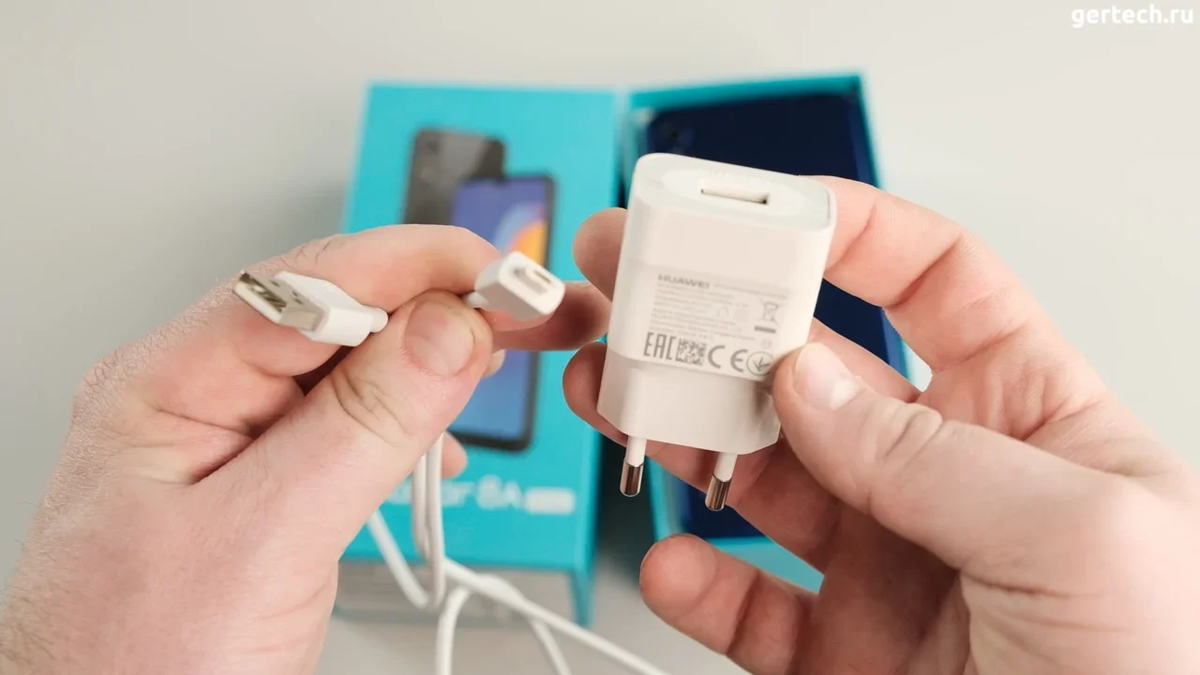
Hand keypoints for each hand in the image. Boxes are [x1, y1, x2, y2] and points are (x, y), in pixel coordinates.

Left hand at [0, 225, 607, 673]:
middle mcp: (199, 397)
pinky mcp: (265, 483)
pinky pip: (348, 420)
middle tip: (540, 310)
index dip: (427, 270)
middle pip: (343, 311)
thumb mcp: (261, 543)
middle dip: (447, 302)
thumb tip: (445, 331)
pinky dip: (410, 415)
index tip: (514, 281)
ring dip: (437, 354)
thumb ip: (359, 428)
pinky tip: (441, 433)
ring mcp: (231, 440)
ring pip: (354, 363)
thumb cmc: (133, 668)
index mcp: (170, 384)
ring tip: (510, 354)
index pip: (316, 286)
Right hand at [564, 178, 1199, 673]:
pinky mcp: (841, 652)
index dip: (849, 231)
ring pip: (757, 476)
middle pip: (811, 372)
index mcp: (1030, 419)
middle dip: (721, 325)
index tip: (761, 213)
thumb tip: (811, 384)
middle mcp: (946, 481)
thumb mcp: (1086, 539)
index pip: (933, 284)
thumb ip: (938, 455)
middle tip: (645, 298)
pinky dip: (695, 581)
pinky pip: (745, 604)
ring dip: (682, 433)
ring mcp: (886, 565)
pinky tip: (678, 561)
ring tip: (626, 402)